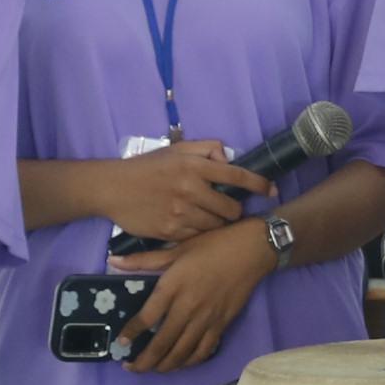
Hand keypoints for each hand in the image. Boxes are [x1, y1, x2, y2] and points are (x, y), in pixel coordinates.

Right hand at [103, 140, 273, 246]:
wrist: (112, 188)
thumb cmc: (146, 168)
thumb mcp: (175, 149)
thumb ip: (205, 149)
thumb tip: (228, 156)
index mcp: (193, 166)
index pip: (236, 175)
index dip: (259, 184)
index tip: (272, 190)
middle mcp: (190, 189)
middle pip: (230, 208)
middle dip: (233, 210)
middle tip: (227, 208)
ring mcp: (180, 212)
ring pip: (216, 225)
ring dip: (216, 222)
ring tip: (208, 216)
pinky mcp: (170, 231)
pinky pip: (197, 236)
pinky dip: (199, 232)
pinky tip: (191, 224)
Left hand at [123, 221, 275, 375]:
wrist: (250, 250)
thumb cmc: (211, 245)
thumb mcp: (176, 248)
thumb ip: (143, 260)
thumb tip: (112, 261)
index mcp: (173, 287)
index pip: (147, 317)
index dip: (131, 333)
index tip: (121, 343)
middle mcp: (188, 308)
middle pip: (162, 342)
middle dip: (144, 360)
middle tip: (130, 367)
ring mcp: (206, 319)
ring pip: (182, 352)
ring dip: (164, 365)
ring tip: (152, 369)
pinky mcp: (222, 325)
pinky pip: (203, 351)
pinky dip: (189, 361)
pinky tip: (180, 363)